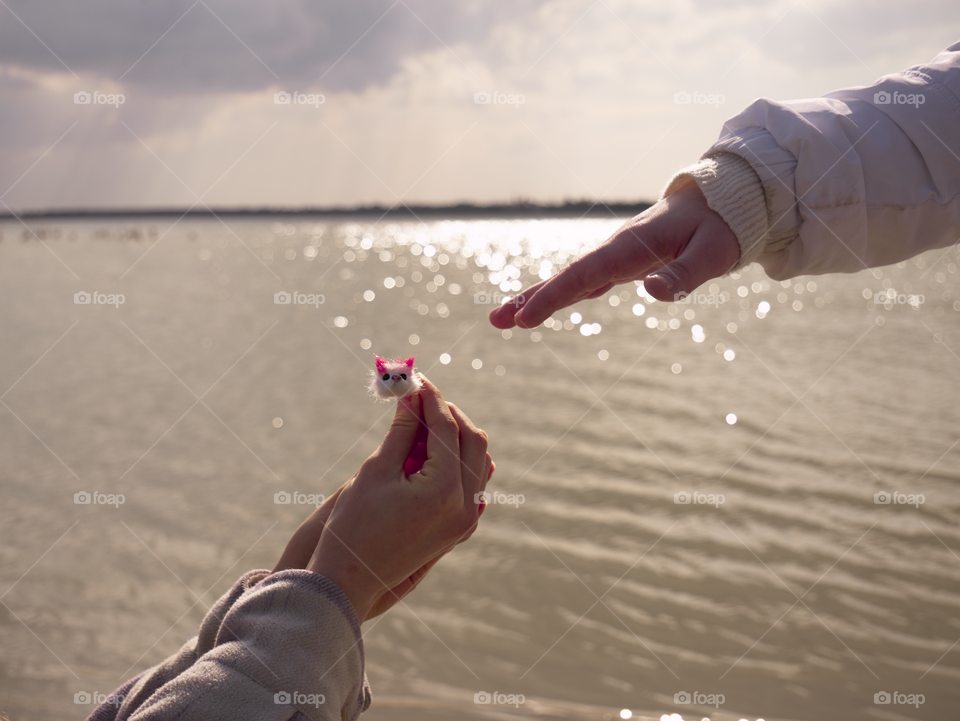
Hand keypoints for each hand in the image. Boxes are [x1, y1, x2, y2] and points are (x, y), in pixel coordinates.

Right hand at [306, 377, 492, 621]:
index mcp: (444, 490)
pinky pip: (473, 483)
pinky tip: (431, 451)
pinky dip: (458, 460)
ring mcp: (467, 520)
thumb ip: (403, 429)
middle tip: (422, 398)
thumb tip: (412, 394)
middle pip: (473, 441)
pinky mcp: (461, 529)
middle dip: (449, 414)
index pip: (447, 428)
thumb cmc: (354, 524)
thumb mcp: (377, 470)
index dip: (432, 399)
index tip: (418, 380)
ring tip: (422, 423)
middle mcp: (465, 506)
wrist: (350, 580)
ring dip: (456, 435)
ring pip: (478, 461)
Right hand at [488, 181, 739, 328]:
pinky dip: (560, 293)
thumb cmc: (721, 226)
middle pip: (566, 277)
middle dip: (531, 299)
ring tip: (503, 319)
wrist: (723, 200)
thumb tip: (651, 292)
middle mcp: (616, 249)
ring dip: (537, 297)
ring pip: (570, 279)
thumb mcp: (712, 253)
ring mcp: (615, 256)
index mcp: (631, 246)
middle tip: (496, 321)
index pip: (584, 274)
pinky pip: (584, 280)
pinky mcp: (621, 262)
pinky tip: (541, 306)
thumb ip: (683, 274)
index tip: (525, 318)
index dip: (553, 296)